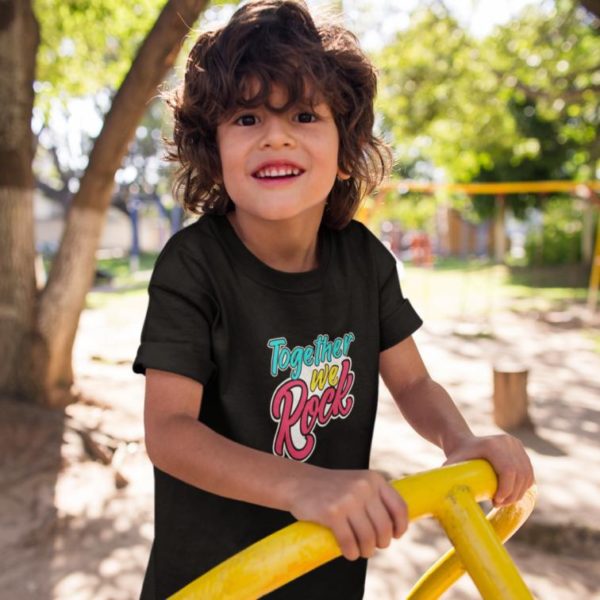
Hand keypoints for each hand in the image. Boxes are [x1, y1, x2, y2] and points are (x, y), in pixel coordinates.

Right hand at [288, 468, 407, 560]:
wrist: (299, 483)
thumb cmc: (331, 488)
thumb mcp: (358, 483)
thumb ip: (375, 498)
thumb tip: (395, 529)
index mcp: (374, 479)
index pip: (399, 507)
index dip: (401, 527)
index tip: (395, 536)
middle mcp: (364, 487)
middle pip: (384, 527)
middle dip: (381, 543)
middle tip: (372, 546)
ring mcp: (348, 499)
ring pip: (368, 538)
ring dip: (366, 551)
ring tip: (360, 551)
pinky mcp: (332, 513)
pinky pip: (349, 542)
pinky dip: (351, 553)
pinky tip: (348, 552)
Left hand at [443, 434, 534, 507]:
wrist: (462, 441)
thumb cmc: (457, 456)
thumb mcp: (452, 465)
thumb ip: (449, 478)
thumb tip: (447, 498)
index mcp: (491, 445)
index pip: (508, 470)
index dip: (506, 490)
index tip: (495, 502)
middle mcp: (507, 442)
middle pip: (520, 474)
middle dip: (512, 495)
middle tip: (498, 504)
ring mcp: (515, 444)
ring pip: (526, 475)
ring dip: (518, 493)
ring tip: (503, 501)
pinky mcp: (520, 449)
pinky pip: (529, 473)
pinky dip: (524, 486)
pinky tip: (512, 494)